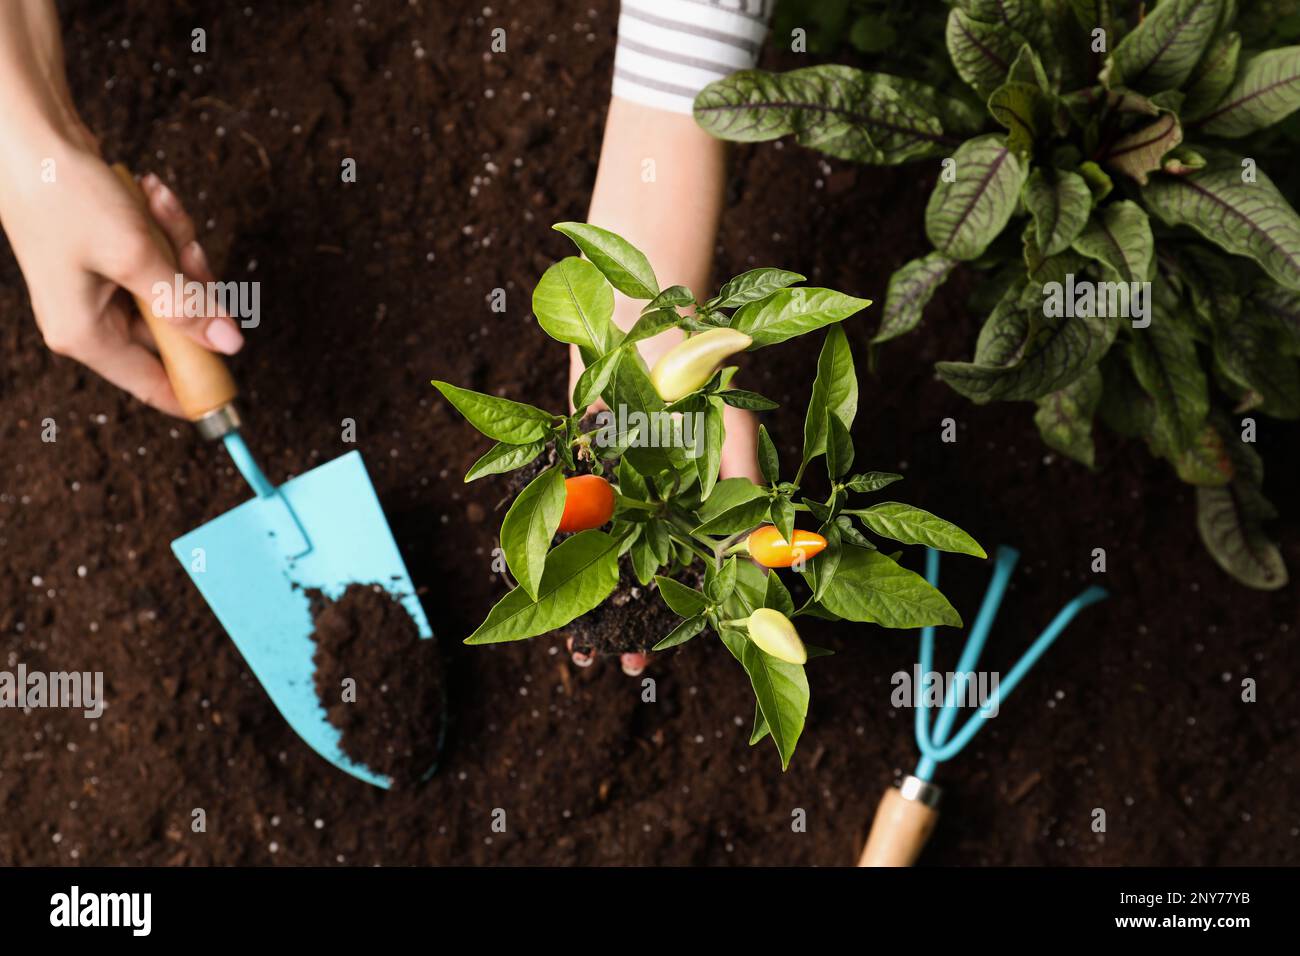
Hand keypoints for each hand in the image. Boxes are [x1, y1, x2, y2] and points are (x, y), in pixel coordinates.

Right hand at [0, 144, 243, 415]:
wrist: (27, 136)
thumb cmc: (65, 197)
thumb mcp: (136, 256)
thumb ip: (186, 304)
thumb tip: (229, 344)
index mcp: (88, 336)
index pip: (154, 386)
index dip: (198, 389)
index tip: (236, 391)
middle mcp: (91, 320)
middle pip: (177, 332)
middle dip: (192, 287)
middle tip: (187, 250)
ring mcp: (101, 289)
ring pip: (175, 289)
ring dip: (179, 246)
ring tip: (157, 207)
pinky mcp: (110, 260)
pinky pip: (161, 259)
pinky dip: (165, 228)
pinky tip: (151, 194)